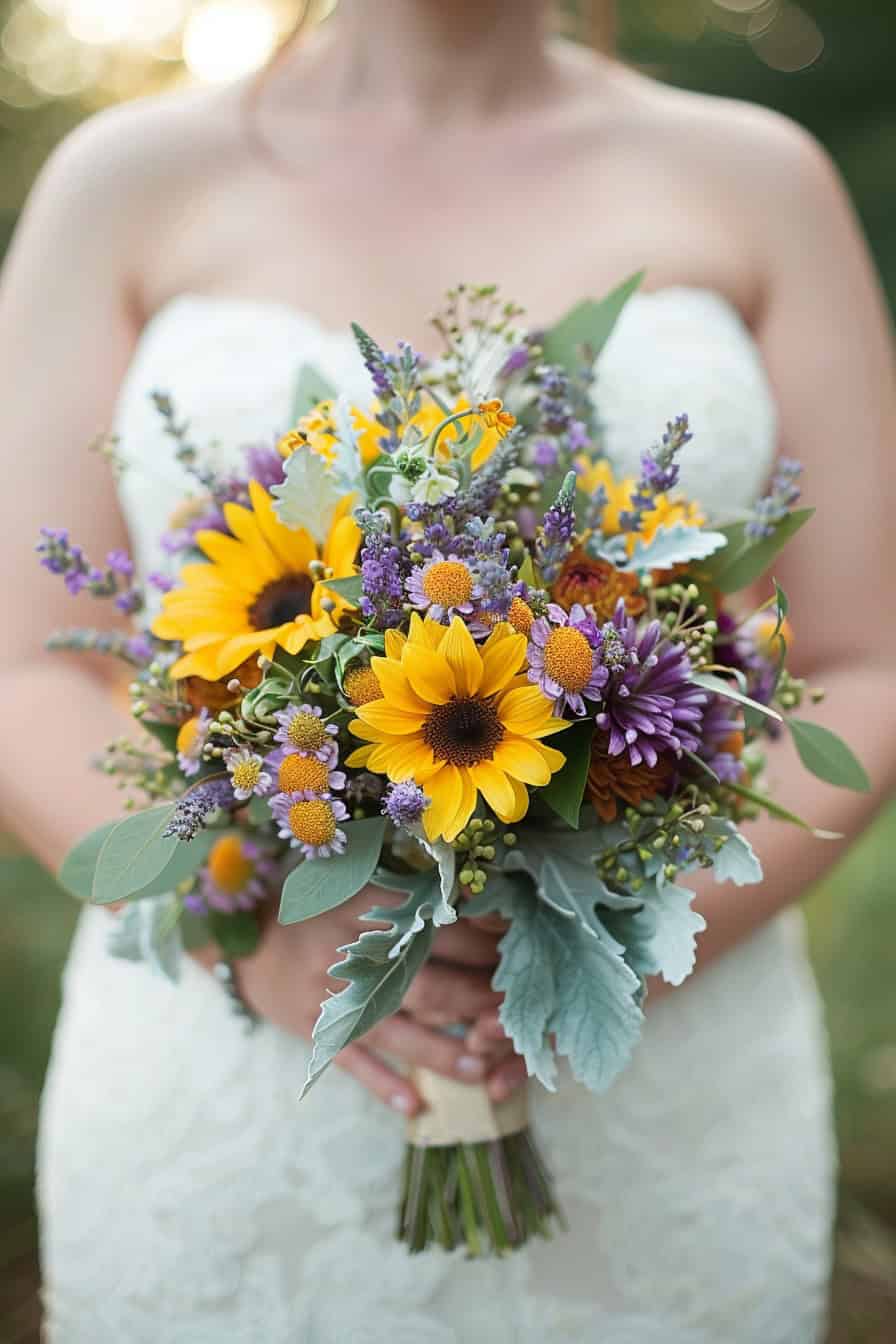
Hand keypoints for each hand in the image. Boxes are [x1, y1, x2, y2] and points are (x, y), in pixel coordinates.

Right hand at [220, 886, 526, 1114]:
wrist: (242, 936)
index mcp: (365, 907)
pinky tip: (416, 1105)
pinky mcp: (312, 1030)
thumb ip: (407, 899)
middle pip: (423, 981)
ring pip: (394, 1029)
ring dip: (441, 1051)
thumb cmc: (313, 908)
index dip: (481, 941)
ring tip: (483, 1069)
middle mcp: (350, 953)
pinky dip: (383, 1084)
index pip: (435, 926)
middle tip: (514, 1015)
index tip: (518, 950)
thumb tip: (480, 910)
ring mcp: (329, 996)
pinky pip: (351, 1062)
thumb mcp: (356, 887)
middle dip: (474, 999)